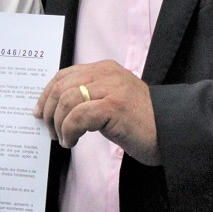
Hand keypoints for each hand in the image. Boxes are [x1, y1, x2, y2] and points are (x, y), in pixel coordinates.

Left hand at [33, 60, 161, 164]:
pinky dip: (70, 130)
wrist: (172, 131)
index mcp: (105, 69)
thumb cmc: (141, 122)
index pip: (64, 75)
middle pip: (61, 86)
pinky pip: (79, 115)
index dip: (46, 94)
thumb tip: (59, 108)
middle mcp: (107, 74)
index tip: (39, 112)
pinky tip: (72, 142)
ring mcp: (112, 89)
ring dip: (59, 124)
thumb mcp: (113, 101)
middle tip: (51, 131)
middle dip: (49, 111)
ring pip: (67, 100)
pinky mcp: (115, 106)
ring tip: (64, 139)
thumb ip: (91, 96)